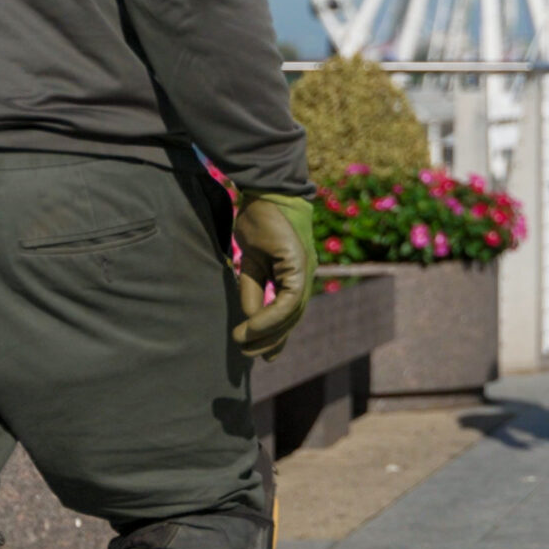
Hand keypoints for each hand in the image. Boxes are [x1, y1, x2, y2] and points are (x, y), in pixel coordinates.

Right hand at [232, 192, 318, 359]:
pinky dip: (270, 317)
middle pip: (293, 317)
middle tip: (249, 355)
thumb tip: (249, 320)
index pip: (290, 312)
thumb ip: (253, 290)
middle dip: (272, 340)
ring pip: (292, 313)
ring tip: (242, 342)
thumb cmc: (258, 223)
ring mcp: (305, 269)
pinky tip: (251, 326)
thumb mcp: (252, 263)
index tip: (266, 354)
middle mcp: (305, 274)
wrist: (265, 193)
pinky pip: (288, 301)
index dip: (278, 334)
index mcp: (296, 273)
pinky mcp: (299, 264)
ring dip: (267, 333)